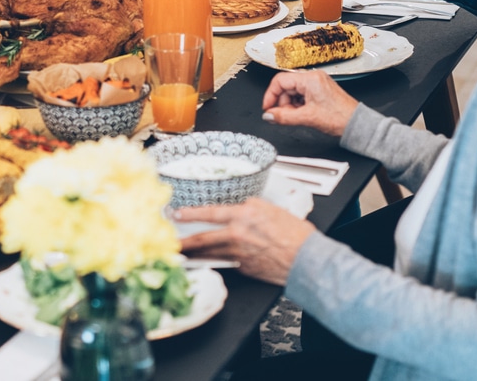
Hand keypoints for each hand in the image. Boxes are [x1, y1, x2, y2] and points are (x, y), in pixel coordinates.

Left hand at [176, 199, 315, 285]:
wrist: (306, 259)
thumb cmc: (294, 233)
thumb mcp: (271, 209)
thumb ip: (250, 207)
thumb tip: (239, 208)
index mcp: (243, 216)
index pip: (209, 213)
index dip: (190, 214)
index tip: (177, 214)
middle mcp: (237, 235)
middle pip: (202, 239)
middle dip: (183, 241)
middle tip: (170, 241)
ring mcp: (238, 254)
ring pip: (208, 254)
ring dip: (193, 254)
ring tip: (181, 253)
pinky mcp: (243, 268)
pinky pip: (223, 263)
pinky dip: (212, 262)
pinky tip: (205, 261)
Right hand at [261, 71, 358, 136]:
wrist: (356, 124)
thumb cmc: (340, 117)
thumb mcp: (307, 118)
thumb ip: (284, 117)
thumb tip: (268, 116)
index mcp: (310, 79)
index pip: (280, 81)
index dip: (270, 95)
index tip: (267, 108)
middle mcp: (313, 77)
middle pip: (286, 87)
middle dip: (282, 103)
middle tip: (283, 116)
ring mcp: (317, 83)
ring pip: (293, 92)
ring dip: (290, 105)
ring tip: (298, 117)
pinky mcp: (320, 90)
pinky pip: (301, 95)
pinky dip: (298, 105)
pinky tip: (304, 114)